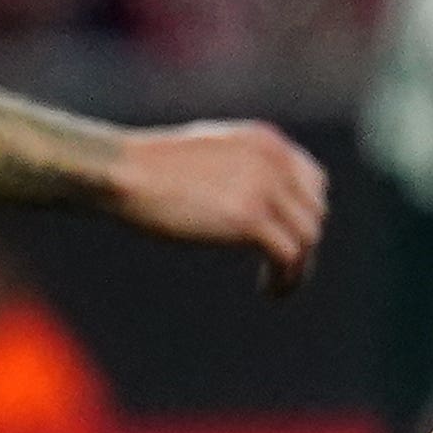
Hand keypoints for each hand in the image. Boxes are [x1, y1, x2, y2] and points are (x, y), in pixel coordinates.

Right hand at [108, 121, 328, 292]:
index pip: (314, 181)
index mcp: (266, 142)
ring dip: (297, 267)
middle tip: (279, 267)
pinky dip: (286, 279)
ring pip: (306, 238)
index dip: (305, 212)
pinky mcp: (248, 218)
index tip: (288, 235)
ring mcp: (264, 188)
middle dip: (300, 242)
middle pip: (312, 213)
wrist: (118, 170)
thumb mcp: (210, 152)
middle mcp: (274, 161)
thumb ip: (244, 167)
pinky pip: (289, 256)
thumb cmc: (148, 166)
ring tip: (276, 284)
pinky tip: (269, 290)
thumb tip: (262, 200)